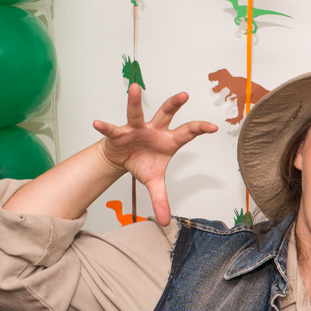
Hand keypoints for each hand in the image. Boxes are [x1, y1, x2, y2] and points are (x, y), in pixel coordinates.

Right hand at [92, 84, 216, 224]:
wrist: (122, 158)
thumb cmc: (143, 163)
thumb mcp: (154, 183)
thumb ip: (161, 199)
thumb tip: (164, 222)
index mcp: (169, 140)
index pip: (188, 133)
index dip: (200, 129)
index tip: (213, 126)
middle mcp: (155, 130)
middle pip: (166, 114)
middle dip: (175, 104)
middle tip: (184, 94)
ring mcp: (137, 129)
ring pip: (137, 113)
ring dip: (136, 102)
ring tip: (134, 88)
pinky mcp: (120, 132)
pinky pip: (112, 129)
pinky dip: (105, 127)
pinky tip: (97, 124)